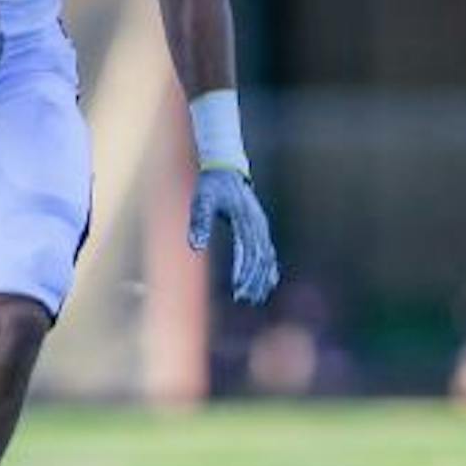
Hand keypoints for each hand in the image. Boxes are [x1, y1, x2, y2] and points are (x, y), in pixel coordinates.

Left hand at [188, 167, 278, 304]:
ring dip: (262, 278)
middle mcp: (257, 224)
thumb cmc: (212, 185)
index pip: (247, 250)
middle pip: (260, 258)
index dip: (244, 271)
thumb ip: (199, 221)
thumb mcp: (202, 199)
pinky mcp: (260, 228)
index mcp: (245, 219)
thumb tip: (196, 246)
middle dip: (253, 280)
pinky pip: (268, 251)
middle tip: (243, 298)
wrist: (226, 167)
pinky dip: (269, 268)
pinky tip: (268, 283)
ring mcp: (261, 226)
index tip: (238, 288)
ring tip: (255, 297)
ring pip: (266, 257)